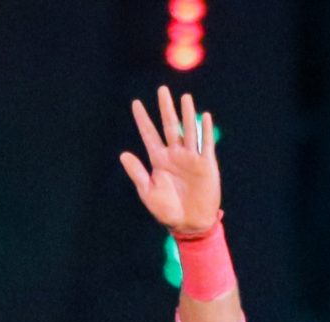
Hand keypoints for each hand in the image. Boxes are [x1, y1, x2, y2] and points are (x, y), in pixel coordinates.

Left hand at [120, 86, 220, 235]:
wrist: (190, 224)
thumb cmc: (167, 211)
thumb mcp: (148, 192)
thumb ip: (137, 173)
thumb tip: (123, 154)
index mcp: (159, 160)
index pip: (149, 135)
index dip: (142, 119)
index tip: (135, 103)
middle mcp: (174, 155)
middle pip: (170, 126)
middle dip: (165, 108)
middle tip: (162, 89)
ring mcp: (191, 159)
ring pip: (188, 130)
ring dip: (187, 114)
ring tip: (185, 97)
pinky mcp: (206, 165)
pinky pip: (205, 144)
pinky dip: (204, 130)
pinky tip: (203, 116)